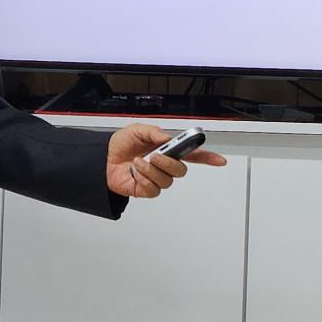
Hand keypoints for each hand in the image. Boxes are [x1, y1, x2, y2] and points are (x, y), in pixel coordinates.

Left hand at [105, 122, 227, 199]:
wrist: (101, 159)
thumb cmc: (120, 144)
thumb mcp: (137, 130)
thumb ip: (154, 133)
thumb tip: (168, 138)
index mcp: (167, 150)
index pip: (192, 155)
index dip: (207, 158)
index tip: (219, 160)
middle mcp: (164, 166)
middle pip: (181, 170)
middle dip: (169, 163)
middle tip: (155, 155)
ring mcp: (156, 179)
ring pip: (167, 180)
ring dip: (152, 170)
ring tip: (138, 162)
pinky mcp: (146, 190)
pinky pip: (153, 189)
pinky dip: (143, 179)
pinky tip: (135, 172)